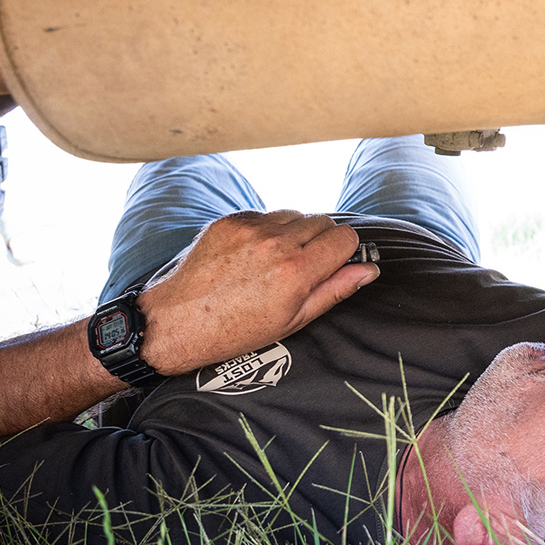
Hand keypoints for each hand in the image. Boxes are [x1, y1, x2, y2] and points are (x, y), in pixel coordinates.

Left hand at [135, 211, 376, 374]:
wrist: (175, 322)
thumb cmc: (235, 330)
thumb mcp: (293, 320)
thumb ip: (334, 290)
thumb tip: (368, 270)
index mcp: (296, 272)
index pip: (345, 237)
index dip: (344, 252)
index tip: (333, 265)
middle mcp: (275, 243)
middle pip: (323, 221)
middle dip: (321, 241)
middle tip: (304, 267)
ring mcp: (250, 228)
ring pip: (295, 214)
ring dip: (295, 232)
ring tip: (275, 261)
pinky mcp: (229, 220)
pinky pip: (265, 215)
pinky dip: (267, 230)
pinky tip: (253, 255)